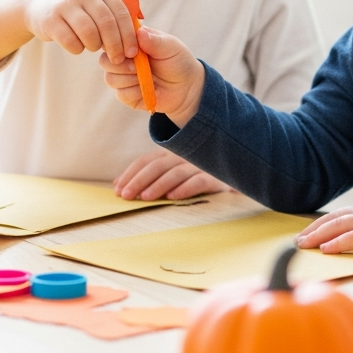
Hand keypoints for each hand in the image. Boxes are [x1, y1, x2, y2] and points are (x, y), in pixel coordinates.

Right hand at [24, 0, 138, 63]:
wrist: (39, 5)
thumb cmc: (77, 13)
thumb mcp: (96, 8)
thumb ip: (116, 20)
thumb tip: (139, 40)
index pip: (121, 13)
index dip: (129, 35)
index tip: (133, 53)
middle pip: (107, 24)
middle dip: (115, 45)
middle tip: (117, 59)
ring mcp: (66, 5)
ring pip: (89, 33)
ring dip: (94, 46)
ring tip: (92, 48)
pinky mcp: (50, 18)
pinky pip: (70, 41)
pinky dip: (77, 48)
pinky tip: (76, 47)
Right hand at [99, 26, 204, 124]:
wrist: (187, 88)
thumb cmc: (178, 61)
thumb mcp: (170, 47)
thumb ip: (154, 41)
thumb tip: (139, 32)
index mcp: (130, 42)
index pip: (110, 39)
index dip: (116, 45)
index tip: (133, 51)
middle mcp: (122, 58)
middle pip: (104, 60)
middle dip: (120, 65)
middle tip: (137, 67)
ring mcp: (122, 77)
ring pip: (110, 78)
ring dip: (129, 79)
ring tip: (147, 78)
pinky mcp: (125, 94)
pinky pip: (121, 93)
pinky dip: (135, 92)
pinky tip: (146, 89)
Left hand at [114, 149, 228, 200]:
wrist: (235, 178)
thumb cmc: (196, 179)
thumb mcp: (172, 176)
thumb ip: (147, 178)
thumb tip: (116, 185)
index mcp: (172, 154)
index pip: (147, 160)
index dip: (131, 173)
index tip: (117, 189)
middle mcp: (184, 156)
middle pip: (157, 166)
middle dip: (139, 180)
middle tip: (126, 195)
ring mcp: (200, 165)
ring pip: (175, 173)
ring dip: (158, 185)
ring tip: (144, 198)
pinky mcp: (215, 176)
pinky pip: (199, 181)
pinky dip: (185, 188)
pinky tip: (173, 197)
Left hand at [295, 193, 352, 252]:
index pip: (340, 214)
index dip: (322, 223)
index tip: (308, 232)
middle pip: (334, 218)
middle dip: (314, 229)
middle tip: (297, 240)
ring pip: (339, 225)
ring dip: (318, 235)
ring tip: (303, 244)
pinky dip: (338, 242)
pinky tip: (325, 249)